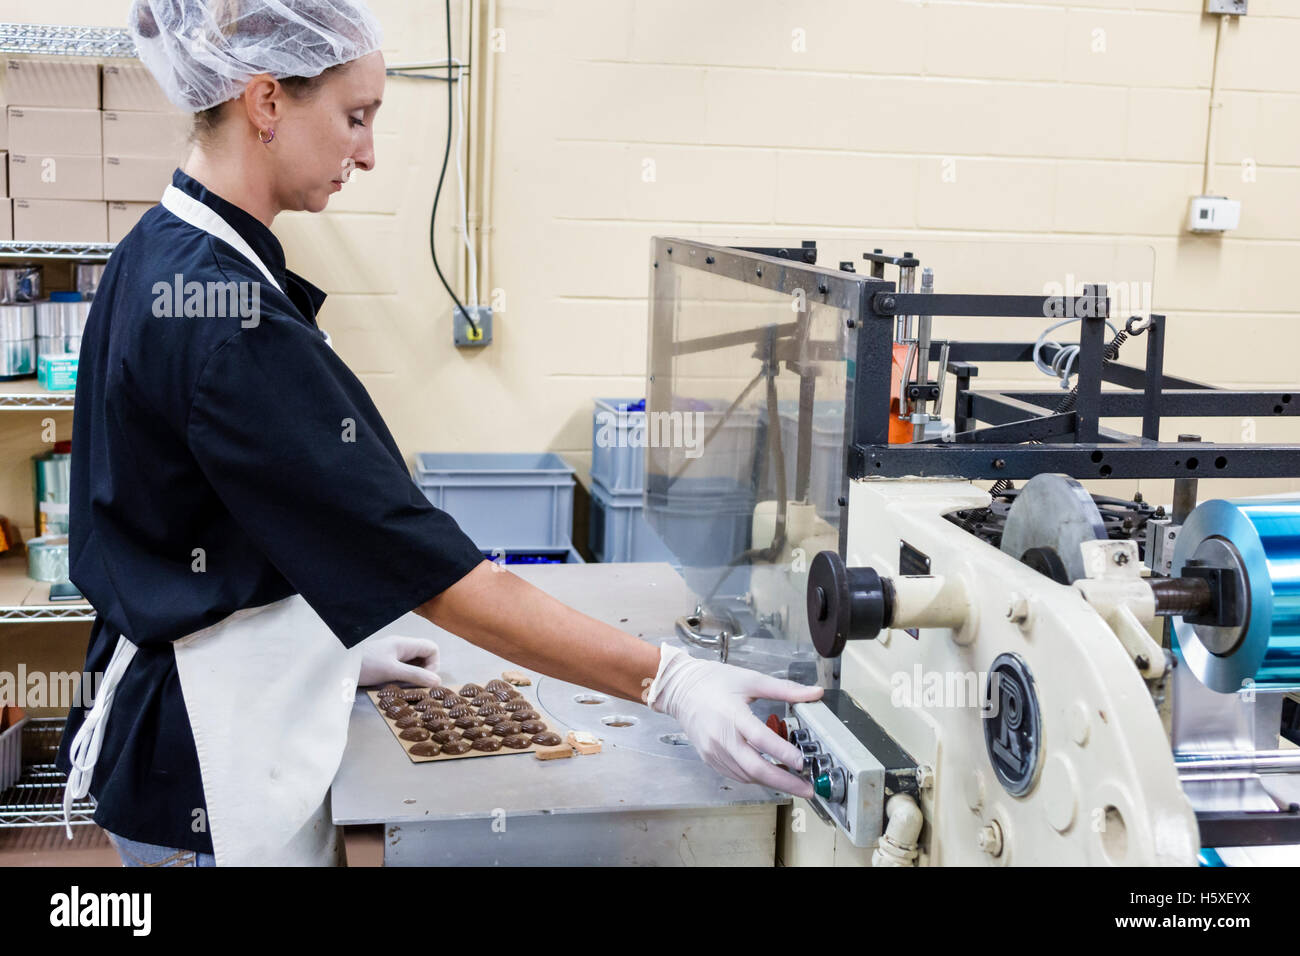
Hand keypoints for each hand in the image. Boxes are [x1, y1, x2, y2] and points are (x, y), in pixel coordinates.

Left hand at [357, 634, 440, 686]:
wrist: (337, 666)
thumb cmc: (364, 664)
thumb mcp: (391, 671)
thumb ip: (414, 675)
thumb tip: (438, 681)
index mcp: (404, 644)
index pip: (431, 648)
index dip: (434, 664)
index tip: (426, 679)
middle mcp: (400, 648)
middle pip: (424, 657)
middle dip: (424, 672)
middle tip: (417, 687)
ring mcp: (392, 656)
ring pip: (413, 665)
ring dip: (414, 677)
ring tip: (406, 689)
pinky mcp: (384, 664)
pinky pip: (402, 670)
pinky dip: (404, 679)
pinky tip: (396, 687)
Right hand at [646, 643, 822, 797]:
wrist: (680, 689)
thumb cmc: (713, 682)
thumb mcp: (751, 679)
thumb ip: (785, 689)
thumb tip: (815, 693)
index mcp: (732, 714)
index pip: (761, 739)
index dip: (783, 753)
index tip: (802, 762)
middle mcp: (721, 737)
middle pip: (755, 767)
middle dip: (784, 782)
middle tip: (807, 788)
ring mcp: (713, 751)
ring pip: (747, 775)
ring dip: (771, 781)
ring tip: (794, 782)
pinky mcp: (709, 758)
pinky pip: (736, 774)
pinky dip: (755, 777)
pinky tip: (770, 774)